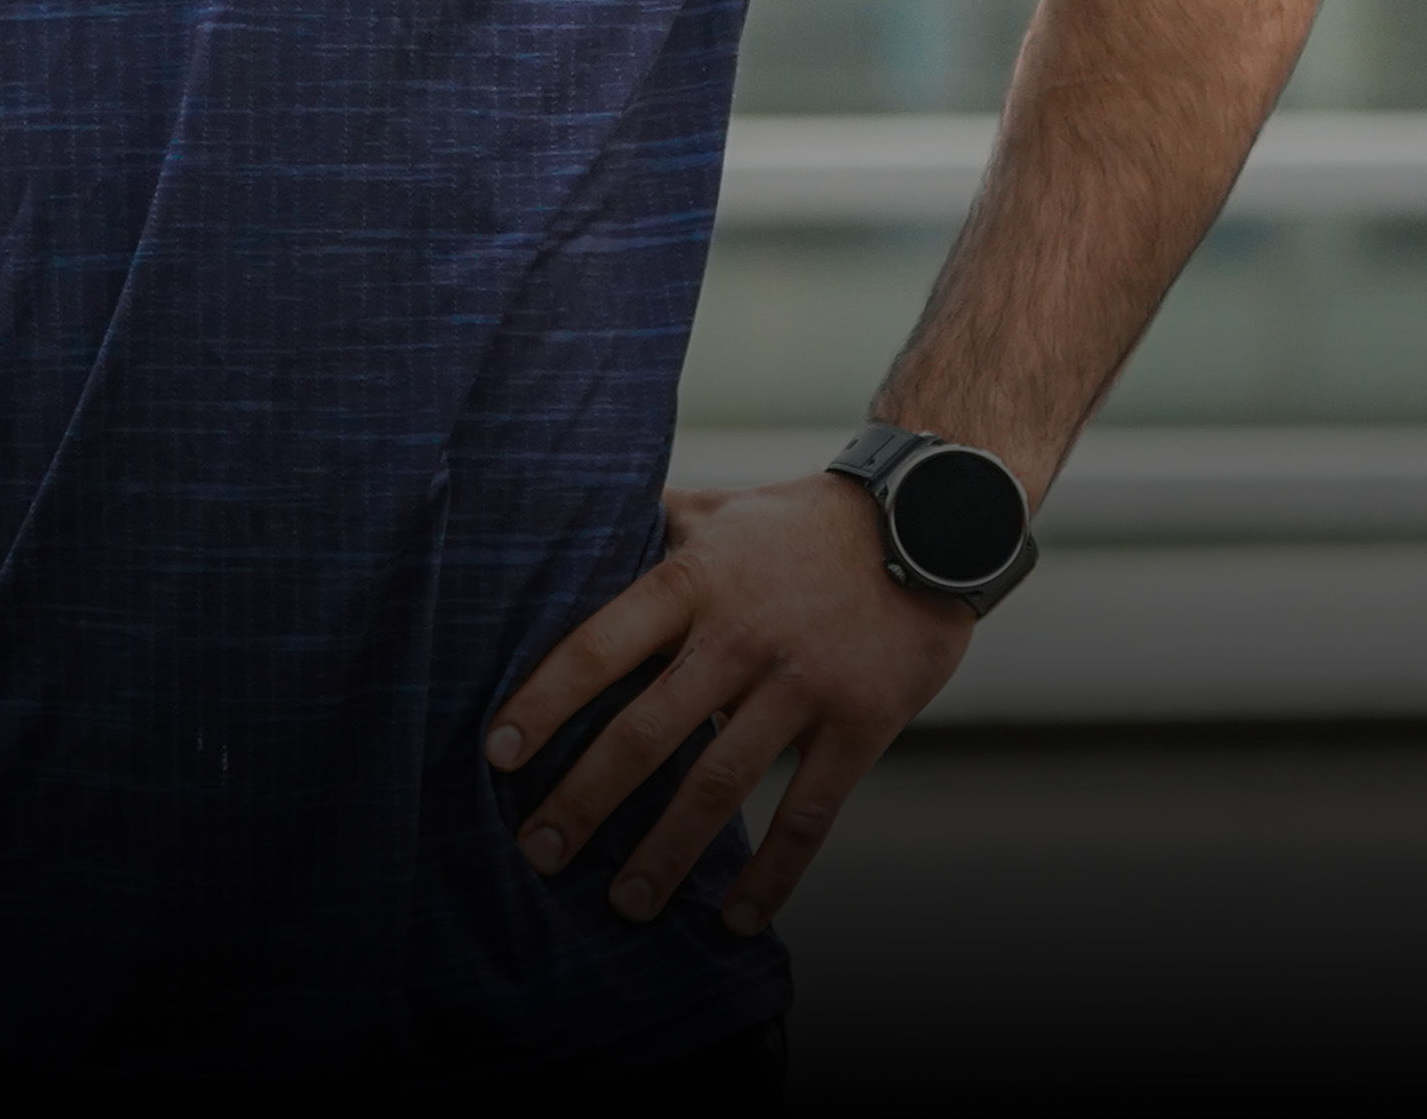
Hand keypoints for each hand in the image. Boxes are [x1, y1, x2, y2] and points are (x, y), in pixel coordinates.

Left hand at [480, 474, 970, 937]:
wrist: (929, 523)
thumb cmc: (800, 522)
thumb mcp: (715, 508)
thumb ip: (644, 529)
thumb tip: (560, 533)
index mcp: (695, 579)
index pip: (600, 645)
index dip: (545, 701)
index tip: (498, 754)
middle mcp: (740, 635)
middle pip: (646, 730)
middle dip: (585, 798)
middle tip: (537, 852)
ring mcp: (802, 684)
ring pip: (719, 783)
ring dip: (665, 852)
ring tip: (623, 904)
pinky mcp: (860, 725)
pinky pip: (809, 812)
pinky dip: (773, 872)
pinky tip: (735, 918)